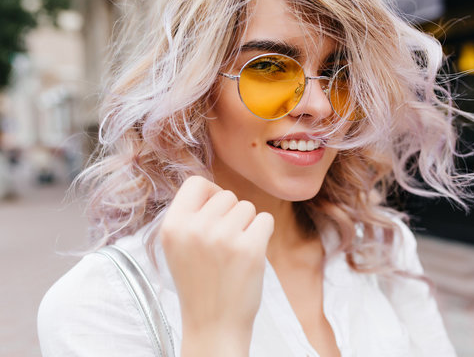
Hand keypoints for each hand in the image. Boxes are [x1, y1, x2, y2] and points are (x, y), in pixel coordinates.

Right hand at [159, 176, 273, 352]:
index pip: (195, 183)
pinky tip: (250, 254)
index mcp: (172, 226)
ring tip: (234, 252)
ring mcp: (223, 238)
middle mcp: (195, 229)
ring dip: (247, 225)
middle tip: (224, 244)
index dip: (210, 193)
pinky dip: (262, 234)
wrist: (213, 325)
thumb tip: (213, 188)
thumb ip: (190, 216)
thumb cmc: (199, 283)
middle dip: (231, 214)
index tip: (215, 211)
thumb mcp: (177, 247)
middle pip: (226, 195)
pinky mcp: (250, 249)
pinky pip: (265, 219)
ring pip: (247, 207)